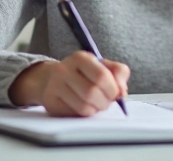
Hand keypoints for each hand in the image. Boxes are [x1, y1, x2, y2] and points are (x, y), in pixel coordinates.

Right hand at [8, 51, 129, 116]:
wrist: (52, 79)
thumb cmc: (84, 73)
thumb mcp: (103, 66)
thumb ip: (118, 73)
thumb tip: (122, 91)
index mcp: (80, 58)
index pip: (101, 76)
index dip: (113, 89)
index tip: (116, 93)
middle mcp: (64, 70)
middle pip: (92, 92)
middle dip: (105, 102)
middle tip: (107, 102)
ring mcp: (54, 86)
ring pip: (83, 106)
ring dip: (96, 109)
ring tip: (96, 105)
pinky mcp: (50, 102)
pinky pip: (74, 114)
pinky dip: (84, 114)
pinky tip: (84, 107)